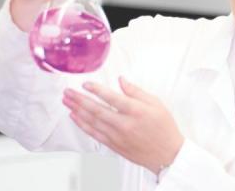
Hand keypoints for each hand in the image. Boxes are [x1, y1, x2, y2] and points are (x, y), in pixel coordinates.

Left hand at [63, 77, 184, 172]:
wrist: (167, 154)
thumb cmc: (164, 128)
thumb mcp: (156, 103)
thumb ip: (136, 91)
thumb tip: (121, 80)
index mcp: (136, 111)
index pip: (112, 98)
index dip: (96, 90)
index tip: (85, 84)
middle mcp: (125, 124)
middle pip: (97, 110)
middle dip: (79, 99)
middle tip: (68, 92)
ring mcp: (118, 136)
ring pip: (92, 122)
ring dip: (77, 110)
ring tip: (67, 101)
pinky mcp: (114, 145)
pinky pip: (94, 134)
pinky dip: (82, 125)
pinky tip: (75, 117)